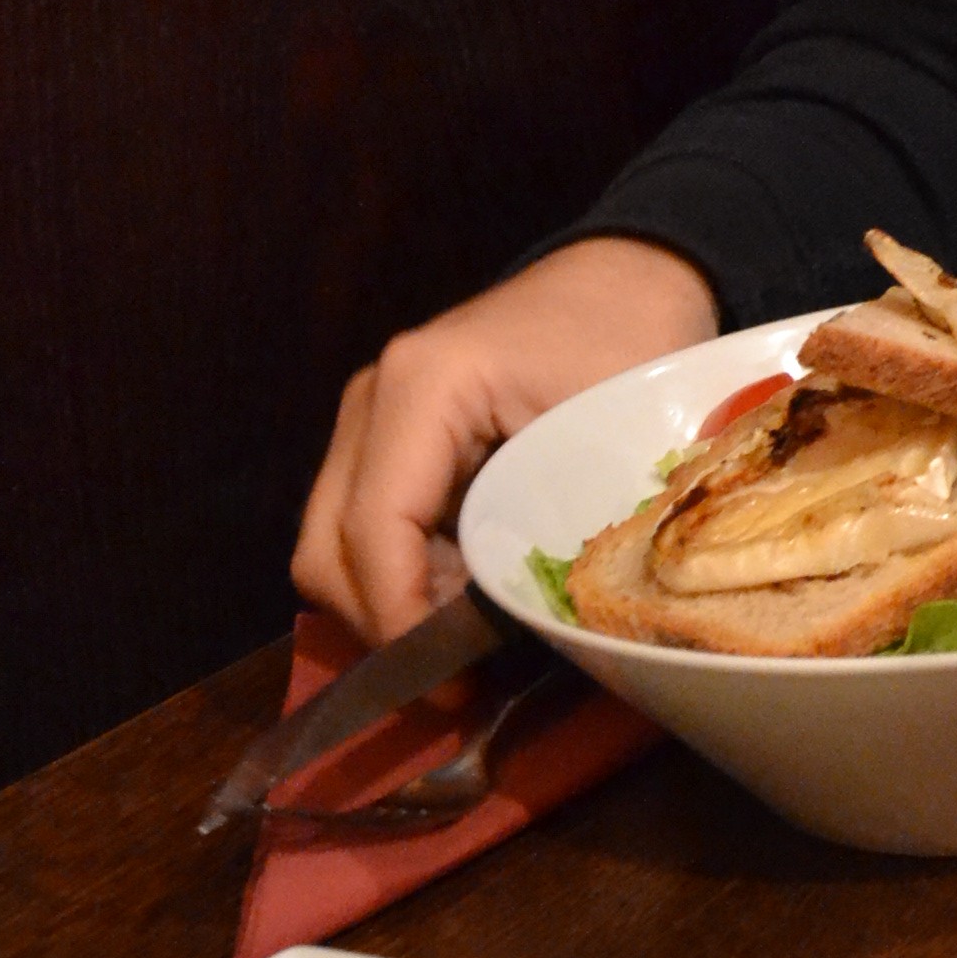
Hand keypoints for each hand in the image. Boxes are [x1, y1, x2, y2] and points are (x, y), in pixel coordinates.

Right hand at [293, 240, 719, 643]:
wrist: (630, 275)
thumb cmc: (630, 342)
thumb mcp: (610, 438)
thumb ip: (561, 527)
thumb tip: (532, 633)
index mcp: (422, 387)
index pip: (371, 529)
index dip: (400, 617)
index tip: (453, 682)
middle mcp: (373, 400)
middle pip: (326, 549)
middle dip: (384, 623)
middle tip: (461, 675)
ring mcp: (369, 418)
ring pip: (332, 547)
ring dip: (391, 603)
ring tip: (474, 637)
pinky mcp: (385, 439)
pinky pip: (363, 529)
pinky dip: (402, 576)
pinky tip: (469, 594)